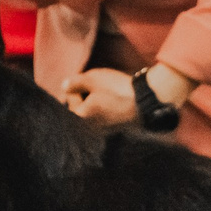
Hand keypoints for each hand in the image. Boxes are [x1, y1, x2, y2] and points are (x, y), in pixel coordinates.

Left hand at [59, 64, 197, 128]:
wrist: (146, 103)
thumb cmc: (117, 90)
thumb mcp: (93, 79)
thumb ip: (74, 82)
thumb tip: (64, 86)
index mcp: (80, 117)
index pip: (68, 98)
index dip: (78, 86)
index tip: (92, 83)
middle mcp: (88, 128)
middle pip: (79, 106)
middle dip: (86, 95)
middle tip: (100, 87)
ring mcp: (102, 131)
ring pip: (91, 110)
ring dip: (97, 100)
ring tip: (110, 93)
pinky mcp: (114, 129)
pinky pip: (103, 116)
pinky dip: (106, 108)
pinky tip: (117, 101)